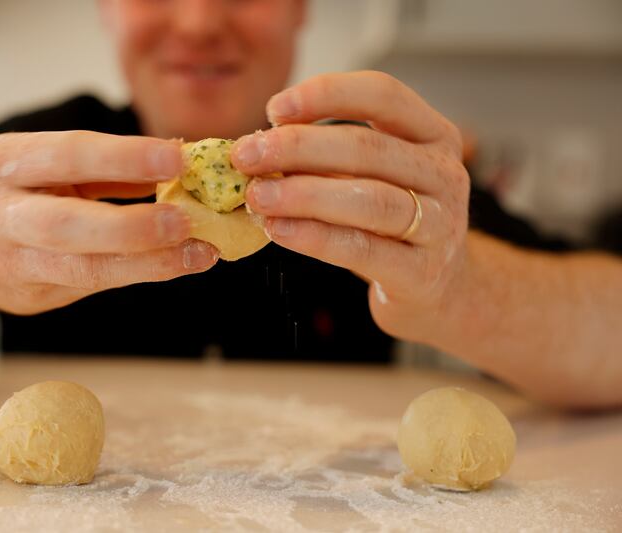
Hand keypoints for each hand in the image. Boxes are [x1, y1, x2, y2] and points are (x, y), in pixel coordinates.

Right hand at [0, 131, 217, 313]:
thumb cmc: (22, 193)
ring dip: (148, 263)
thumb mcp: (50, 167)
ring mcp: (10, 261)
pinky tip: (177, 264)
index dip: (126, 157)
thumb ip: (107, 168)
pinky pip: (92, 285)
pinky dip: (139, 273)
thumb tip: (183, 165)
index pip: (70, 153)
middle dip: (132, 225)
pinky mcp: (29, 296)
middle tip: (185, 221)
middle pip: (67, 224)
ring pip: (83, 268)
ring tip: (199, 254)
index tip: (179, 158)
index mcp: (5, 161)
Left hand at [232, 71, 469, 342]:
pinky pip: (363, 249)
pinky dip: (315, 237)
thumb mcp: (371, 177)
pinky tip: (279, 230)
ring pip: (368, 199)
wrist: (436, 287)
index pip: (383, 95)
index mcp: (432, 134)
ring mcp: (440, 224)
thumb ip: (327, 158)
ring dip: (302, 194)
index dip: (327, 94)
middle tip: (247, 155)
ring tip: (256, 196)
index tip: (274, 108)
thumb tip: (257, 146)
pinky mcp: (422, 272)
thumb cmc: (390, 223)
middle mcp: (444, 173)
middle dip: (298, 147)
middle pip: (368, 148)